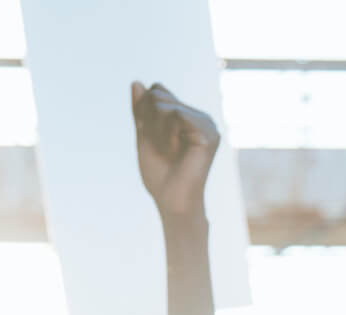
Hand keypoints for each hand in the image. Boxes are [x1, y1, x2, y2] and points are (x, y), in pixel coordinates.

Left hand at [131, 81, 219, 221]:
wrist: (171, 201)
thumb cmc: (160, 174)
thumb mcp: (144, 135)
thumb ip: (141, 110)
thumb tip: (136, 82)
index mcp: (187, 116)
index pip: (157, 91)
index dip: (143, 110)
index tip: (149, 137)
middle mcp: (200, 117)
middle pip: (159, 94)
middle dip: (148, 119)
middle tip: (159, 147)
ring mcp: (207, 125)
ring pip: (166, 105)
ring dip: (156, 130)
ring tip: (167, 151)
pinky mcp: (209, 134)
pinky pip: (177, 116)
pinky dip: (167, 134)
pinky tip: (174, 151)